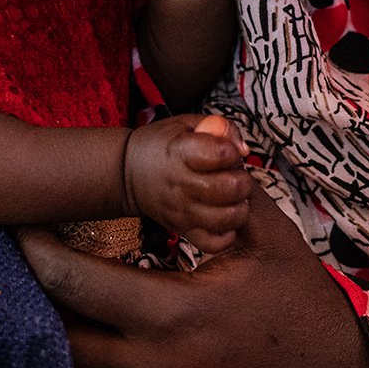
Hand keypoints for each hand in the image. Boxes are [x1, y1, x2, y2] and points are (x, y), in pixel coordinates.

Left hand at [18, 187, 368, 367]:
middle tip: (10, 264)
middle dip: (28, 298)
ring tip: (30, 298)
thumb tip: (211, 129)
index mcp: (172, 313)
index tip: (16, 226)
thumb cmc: (300, 302)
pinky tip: (74, 337)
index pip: (73, 282)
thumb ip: (227, 187)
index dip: (34, 251)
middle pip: (54, 334)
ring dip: (48, 337)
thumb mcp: (270, 239)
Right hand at [121, 114, 250, 249]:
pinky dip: (226, 236)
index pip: (221, 154)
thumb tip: (242, 149)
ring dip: (239, 209)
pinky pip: (212, 243)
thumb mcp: (185, 124)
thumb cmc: (160, 146)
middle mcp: (181, 183)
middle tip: (236, 178)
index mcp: (181, 152)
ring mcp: (181, 210)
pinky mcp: (182, 229)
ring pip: (224, 218)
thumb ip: (218, 126)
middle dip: (242, 182)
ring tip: (234, 200)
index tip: (228, 153)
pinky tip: (224, 221)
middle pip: (228, 188)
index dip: (232, 152)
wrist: (125, 173)